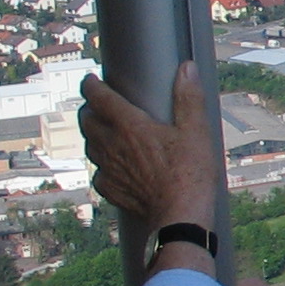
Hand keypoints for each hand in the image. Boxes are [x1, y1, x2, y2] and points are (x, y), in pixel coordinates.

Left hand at [80, 63, 219, 233]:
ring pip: (90, 145)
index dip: (91, 86)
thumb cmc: (189, 174)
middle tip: (97, 105)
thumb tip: (186, 69)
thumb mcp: (196, 131)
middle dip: (89, 109)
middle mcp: (112, 145)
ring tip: (103, 131)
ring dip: (93, 135)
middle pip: (88, 121)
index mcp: (130, 126)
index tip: (90, 80)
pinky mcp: (111, 189)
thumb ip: (189, 98)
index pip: (100, 98)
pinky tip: (113, 166)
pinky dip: (103, 164)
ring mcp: (109, 169)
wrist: (179, 216)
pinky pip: (99, 172)